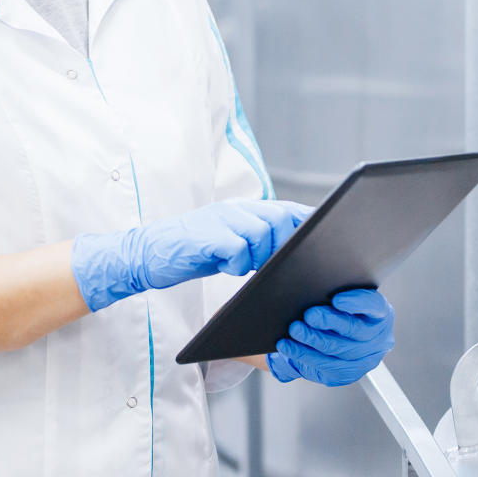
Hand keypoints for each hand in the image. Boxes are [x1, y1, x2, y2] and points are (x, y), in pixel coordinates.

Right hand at [72, 199, 312, 310]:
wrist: (147, 255)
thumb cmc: (191, 253)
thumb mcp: (229, 242)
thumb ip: (257, 242)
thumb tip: (293, 254)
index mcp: (244, 210)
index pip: (287, 209)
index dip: (309, 222)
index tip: (330, 237)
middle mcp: (235, 209)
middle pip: (281, 218)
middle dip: (289, 243)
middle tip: (278, 264)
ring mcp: (220, 220)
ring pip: (263, 231)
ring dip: (262, 255)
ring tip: (245, 266)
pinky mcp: (206, 237)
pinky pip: (237, 248)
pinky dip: (238, 262)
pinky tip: (226, 267)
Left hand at [267, 289, 394, 385]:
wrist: (321, 330)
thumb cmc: (327, 303)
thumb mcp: (332, 289)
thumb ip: (328, 280)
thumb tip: (302, 263)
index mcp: (379, 312)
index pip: (374, 306)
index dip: (358, 302)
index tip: (337, 298)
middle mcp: (377, 337)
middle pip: (356, 332)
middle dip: (330, 322)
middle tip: (309, 315)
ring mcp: (364, 358)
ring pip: (340, 353)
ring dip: (314, 342)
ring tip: (295, 330)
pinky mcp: (345, 373)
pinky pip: (326, 368)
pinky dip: (305, 356)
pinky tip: (289, 347)